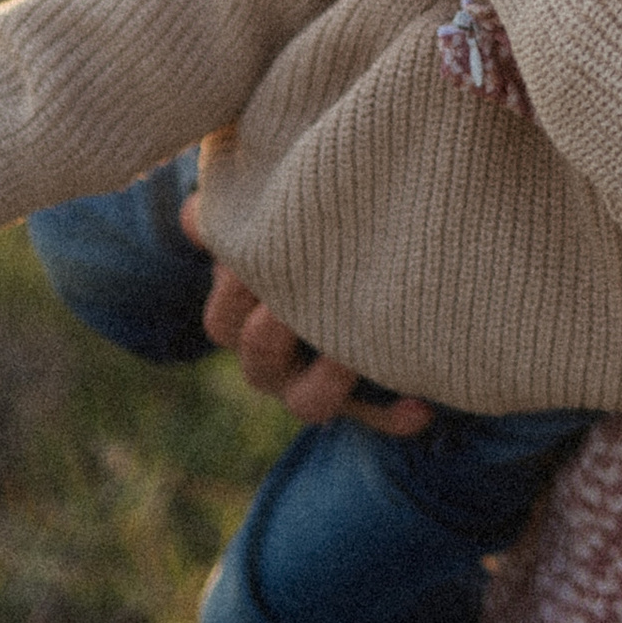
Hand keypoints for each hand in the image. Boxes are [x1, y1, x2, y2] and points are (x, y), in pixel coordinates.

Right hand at [177, 161, 431, 438]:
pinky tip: (422, 406)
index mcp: (241, 320)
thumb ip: (236, 205)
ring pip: (308, 402)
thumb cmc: (296, 227)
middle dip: (278, 333)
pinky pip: (376, 417)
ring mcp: (313, 383)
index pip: (223, 322)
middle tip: (301, 300)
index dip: (238, 292)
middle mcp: (271, 360)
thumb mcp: (267, 208)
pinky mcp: (362, 397)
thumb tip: (198, 211)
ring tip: (357, 350)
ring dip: (329, 381)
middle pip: (259, 365)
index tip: (264, 254)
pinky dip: (395, 415)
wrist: (345, 256)